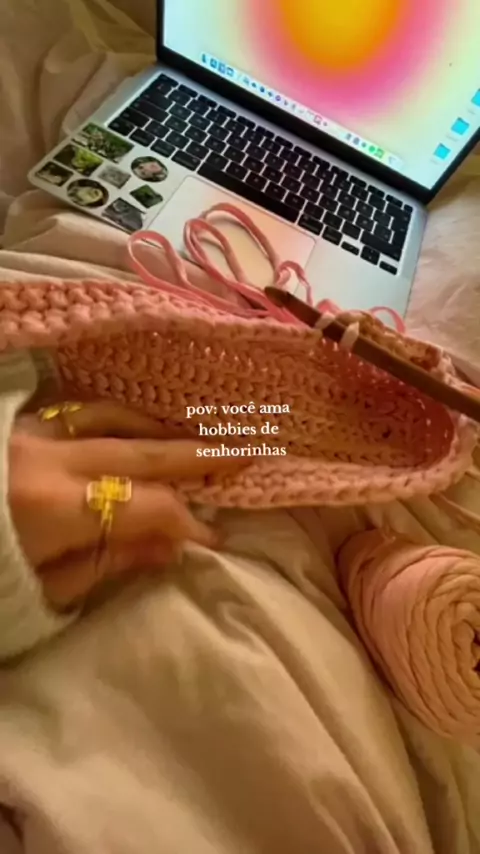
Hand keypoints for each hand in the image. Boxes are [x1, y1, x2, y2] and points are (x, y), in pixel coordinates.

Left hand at [9, 401, 245, 608]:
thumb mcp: (41, 591)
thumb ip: (108, 563)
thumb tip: (175, 545)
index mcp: (54, 506)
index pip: (148, 505)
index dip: (189, 521)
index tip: (216, 537)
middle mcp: (47, 455)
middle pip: (142, 450)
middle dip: (198, 455)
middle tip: (247, 451)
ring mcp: (28, 431)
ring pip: (110, 416)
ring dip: (156, 429)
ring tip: (192, 440)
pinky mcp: (13, 422)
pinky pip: (75, 408)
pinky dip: (113, 416)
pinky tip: (132, 424)